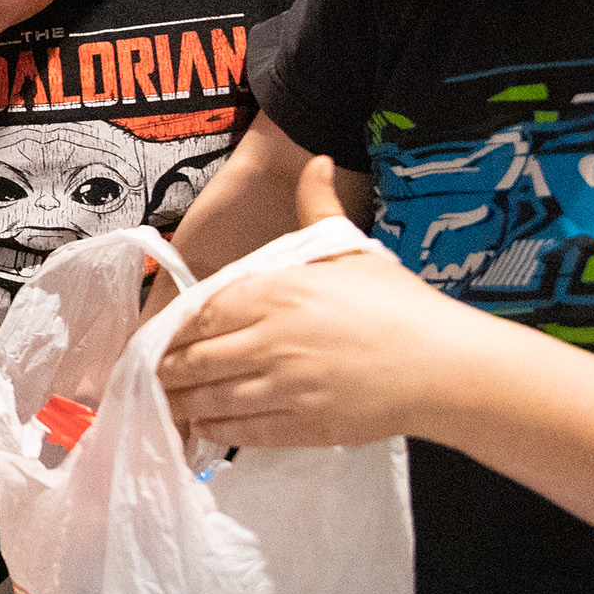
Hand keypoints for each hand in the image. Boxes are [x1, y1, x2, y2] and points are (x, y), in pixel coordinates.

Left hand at [155, 157, 484, 447]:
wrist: (445, 367)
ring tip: (165, 403)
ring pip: (208, 399)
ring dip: (180, 402)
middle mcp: (267, 341)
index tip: (156, 337)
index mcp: (273, 293)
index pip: (197, 314)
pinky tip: (204, 425)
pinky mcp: (298, 427)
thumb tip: (316, 163)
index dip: (171, 330)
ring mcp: (281, 388)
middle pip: (192, 360)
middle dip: (164, 370)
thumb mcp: (352, 249)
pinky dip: (214, 428)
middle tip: (148, 374)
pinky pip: (239, 431)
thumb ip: (318, 208)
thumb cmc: (399, 304)